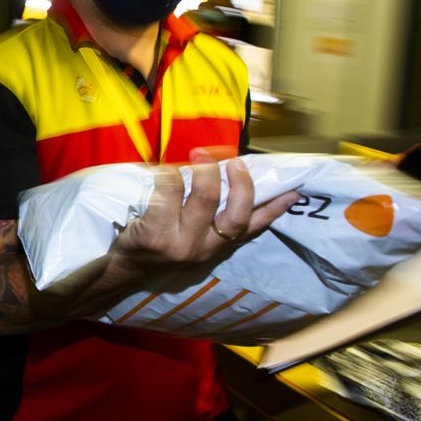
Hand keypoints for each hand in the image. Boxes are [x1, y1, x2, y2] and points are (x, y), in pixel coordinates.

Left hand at [108, 151, 300, 279]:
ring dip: (203, 170)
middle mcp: (204, 248)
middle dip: (239, 183)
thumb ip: (212, 215)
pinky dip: (169, 174)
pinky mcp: (155, 234)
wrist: (126, 266)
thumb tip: (227, 177)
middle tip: (233, 162)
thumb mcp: (193, 235)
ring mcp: (180, 243)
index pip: (252, 228)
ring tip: (199, 155)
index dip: (274, 209)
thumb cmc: (161, 241)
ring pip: (203, 198)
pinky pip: (169, 192)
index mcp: (218, 246)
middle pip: (235, 213)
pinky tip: (165, 169)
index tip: (293, 191)